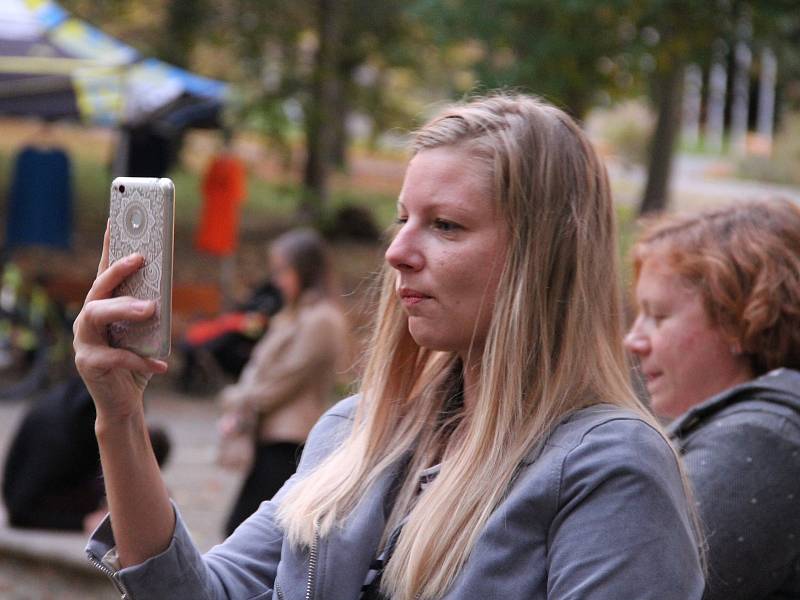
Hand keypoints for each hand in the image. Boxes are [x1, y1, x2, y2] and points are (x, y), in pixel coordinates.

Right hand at [73, 223, 167, 421]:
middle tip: (141, 258)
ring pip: (96, 316)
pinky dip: (142, 361)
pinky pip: (117, 358)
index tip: (117, 220)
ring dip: (124, 308)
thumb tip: (164, 287)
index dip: (108, 246)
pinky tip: (162, 365)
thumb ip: (150, 312)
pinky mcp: (89, 365)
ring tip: (150, 309)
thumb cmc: (138, 361)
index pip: (104, 272)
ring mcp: (84, 342)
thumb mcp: (147, 333)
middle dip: (118, 271)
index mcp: (103, 308)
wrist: (124, 403)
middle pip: (98, 289)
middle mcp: (88, 320)